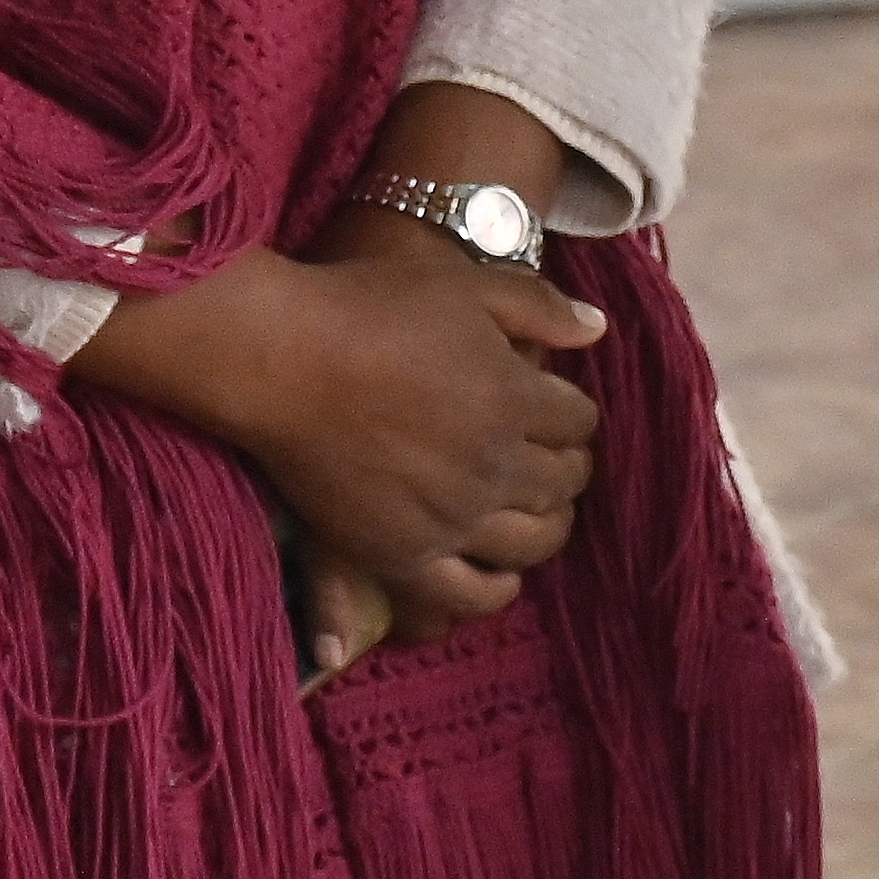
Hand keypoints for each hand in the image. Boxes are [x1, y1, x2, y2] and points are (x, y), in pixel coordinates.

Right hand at [73, 241, 602, 675]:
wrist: (280, 356)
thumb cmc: (368, 307)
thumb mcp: (464, 287)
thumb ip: (537, 306)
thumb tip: (598, 329)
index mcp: (514, 397)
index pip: (578, 421)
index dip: (575, 415)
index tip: (562, 413)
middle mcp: (493, 463)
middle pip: (562, 481)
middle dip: (570, 468)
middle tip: (558, 462)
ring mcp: (451, 515)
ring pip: (533, 539)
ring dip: (549, 525)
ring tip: (540, 513)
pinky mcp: (403, 553)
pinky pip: (470, 591)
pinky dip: (498, 587)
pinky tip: (503, 574)